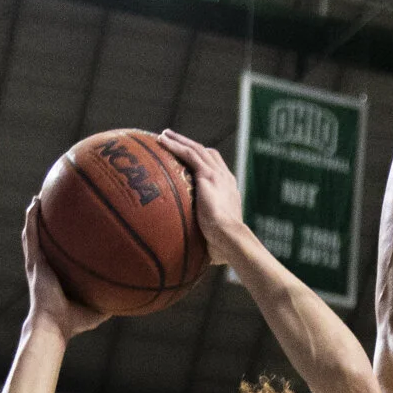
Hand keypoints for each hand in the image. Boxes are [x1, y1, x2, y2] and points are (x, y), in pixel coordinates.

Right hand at [22, 200, 107, 338]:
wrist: (53, 325)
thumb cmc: (72, 323)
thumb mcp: (97, 311)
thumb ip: (109, 302)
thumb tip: (129, 297)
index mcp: (56, 278)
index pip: (58, 257)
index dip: (61, 244)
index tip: (69, 230)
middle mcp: (44, 268)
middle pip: (44, 242)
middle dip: (46, 225)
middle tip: (51, 207)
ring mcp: (37, 264)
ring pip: (33, 235)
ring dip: (34, 217)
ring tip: (39, 198)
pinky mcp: (34, 262)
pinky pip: (31, 236)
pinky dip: (31, 219)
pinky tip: (34, 203)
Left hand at [160, 132, 244, 265]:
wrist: (231, 239)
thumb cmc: (224, 248)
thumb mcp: (214, 240)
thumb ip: (204, 240)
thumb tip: (193, 257)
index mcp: (229, 192)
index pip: (217, 170)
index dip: (204, 162)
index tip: (192, 160)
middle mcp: (225, 179)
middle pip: (207, 154)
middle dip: (190, 145)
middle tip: (174, 140)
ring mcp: (217, 175)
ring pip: (196, 150)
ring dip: (179, 141)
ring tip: (164, 135)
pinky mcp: (208, 176)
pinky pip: (189, 154)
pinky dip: (175, 146)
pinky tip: (161, 141)